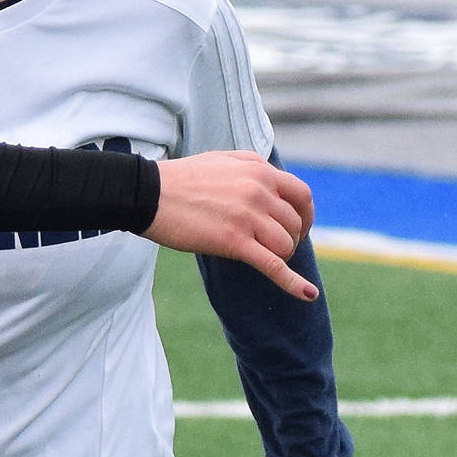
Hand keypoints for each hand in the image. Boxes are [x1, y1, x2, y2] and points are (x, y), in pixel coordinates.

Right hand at [146, 152, 317, 300]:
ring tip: (269, 260)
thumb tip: (269, 180)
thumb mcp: (223, 160)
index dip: (306, 215)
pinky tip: (307, 295)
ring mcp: (249, 218)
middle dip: (291, 239)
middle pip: (294, 224)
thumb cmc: (180, 179)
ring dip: (283, 256)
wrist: (149, 194)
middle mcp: (260, 192)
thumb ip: (251, 168)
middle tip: (276, 247)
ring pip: (285, 245)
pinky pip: (273, 265)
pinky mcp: (235, 242)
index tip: (299, 227)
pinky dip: (293, 283)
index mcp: (260, 172)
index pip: (301, 195)